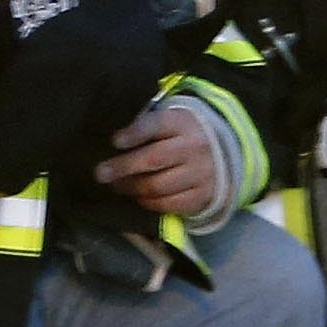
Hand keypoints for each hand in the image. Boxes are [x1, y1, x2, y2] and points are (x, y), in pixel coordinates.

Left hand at [97, 107, 218, 218]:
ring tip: (117, 186)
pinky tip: (139, 197)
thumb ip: (148, 126)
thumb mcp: (173, 121)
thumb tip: (114, 142)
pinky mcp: (201, 196)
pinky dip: (149, 203)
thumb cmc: (185, 136)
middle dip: (123, 167)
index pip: (156, 125)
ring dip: (132, 188)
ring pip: (157, 186)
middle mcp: (194, 148)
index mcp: (184, 123)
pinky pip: (168, 204)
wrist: (225, 156)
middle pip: (153, 159)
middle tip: (101, 173)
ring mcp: (200, 174)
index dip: (135, 133)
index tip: (115, 141)